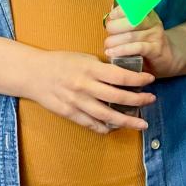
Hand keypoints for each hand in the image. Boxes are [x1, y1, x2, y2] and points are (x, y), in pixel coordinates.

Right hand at [26, 49, 154, 134]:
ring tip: (142, 124)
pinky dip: (105, 128)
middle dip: (138, 100)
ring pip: (107, 116)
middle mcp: (85, 86)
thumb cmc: (60, 61)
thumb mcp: (83, 57)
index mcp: (90, 69)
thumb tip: (122, 73)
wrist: (33, 73)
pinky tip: (115, 128)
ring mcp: (77, 102)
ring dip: (127, 121)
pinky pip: (91, 124)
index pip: (120, 76)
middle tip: (152, 100)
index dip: (138, 79)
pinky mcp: (69, 114)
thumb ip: (101, 66)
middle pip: (118, 97)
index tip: (151, 79)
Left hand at [103, 8, 182, 78]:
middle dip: (114, 27)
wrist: (168, 58)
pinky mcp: (155, 50)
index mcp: (148, 15)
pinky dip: (122, 50)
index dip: (119, 11)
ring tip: (107, 47)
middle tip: (108, 36)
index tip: (111, 17)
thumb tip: (111, 12)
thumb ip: (126, 21)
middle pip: (131, 21)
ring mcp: (155, 36)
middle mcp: (153, 23)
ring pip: (131, 36)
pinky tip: (112, 53)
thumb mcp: (139, 29)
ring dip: (115, 41)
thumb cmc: (147, 43)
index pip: (133, 7)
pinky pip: (137, 47)